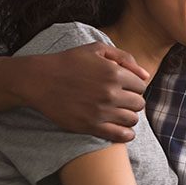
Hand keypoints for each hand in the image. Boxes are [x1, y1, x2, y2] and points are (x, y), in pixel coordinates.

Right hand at [19, 42, 148, 141]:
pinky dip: (126, 134)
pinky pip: (120, 135)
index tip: (125, 89)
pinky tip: (123, 130)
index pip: (141, 86)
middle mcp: (111, 93)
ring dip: (129, 117)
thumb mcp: (97, 49)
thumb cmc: (69, 62)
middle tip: (122, 101)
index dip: (134, 87)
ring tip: (120, 114)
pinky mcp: (91, 125)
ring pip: (132, 120)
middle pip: (139, 103)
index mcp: (114, 73)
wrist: (39, 79)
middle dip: (133, 102)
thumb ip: (124, 58)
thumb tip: (145, 75)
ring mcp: (101, 111)